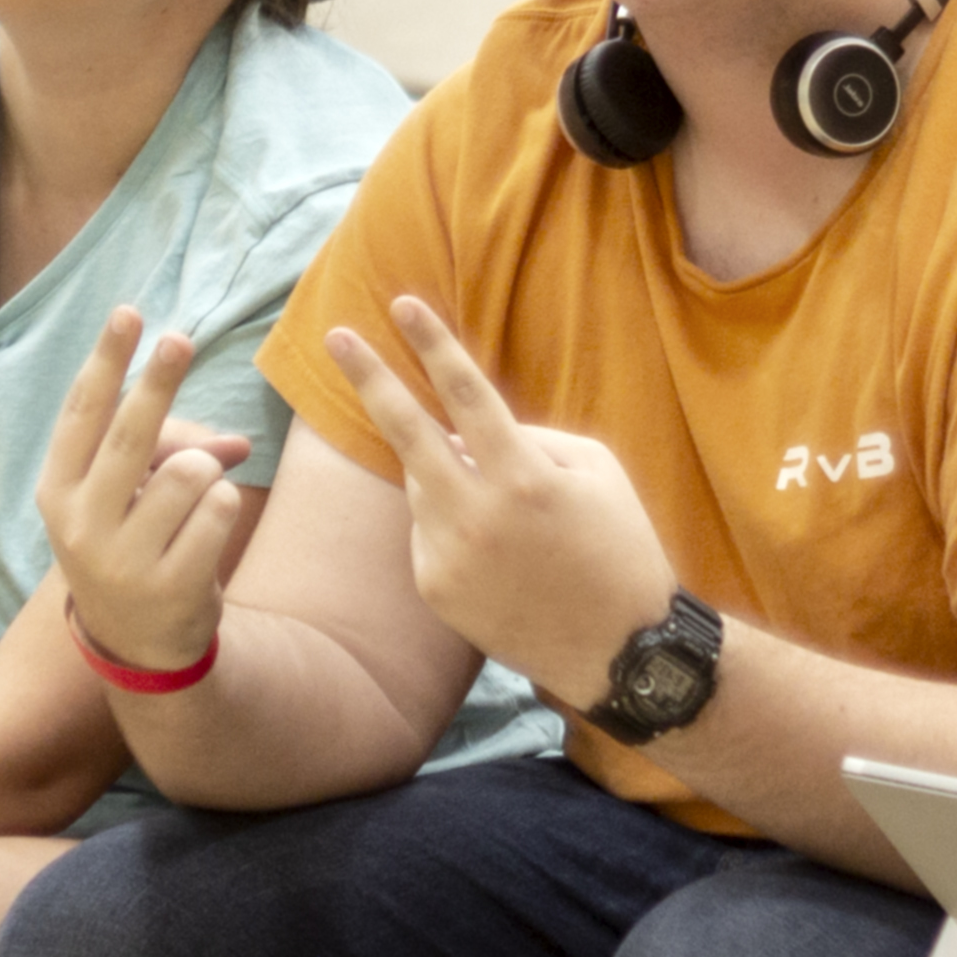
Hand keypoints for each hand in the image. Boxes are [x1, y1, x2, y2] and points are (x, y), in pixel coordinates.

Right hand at [33, 308, 259, 673]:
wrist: (135, 646)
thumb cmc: (130, 548)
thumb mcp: (122, 503)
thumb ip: (163, 458)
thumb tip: (234, 442)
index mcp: (57, 492)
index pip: (82, 413)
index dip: (106, 360)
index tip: (128, 312)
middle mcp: (80, 524)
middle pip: (130, 433)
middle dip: (158, 379)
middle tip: (182, 338)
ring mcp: (123, 558)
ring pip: (188, 473)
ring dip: (206, 473)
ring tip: (195, 501)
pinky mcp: (170, 585)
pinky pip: (217, 510)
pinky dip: (223, 506)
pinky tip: (206, 533)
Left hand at [329, 296, 679, 709]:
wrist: (621, 651)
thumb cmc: (620, 548)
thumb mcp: (598, 473)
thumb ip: (529, 438)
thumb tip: (464, 429)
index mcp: (524, 477)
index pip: (467, 395)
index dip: (434, 345)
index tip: (403, 305)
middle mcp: (476, 515)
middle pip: (407, 431)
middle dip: (370, 377)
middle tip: (335, 336)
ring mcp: (448, 555)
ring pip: (423, 484)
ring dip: (449, 476)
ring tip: (511, 518)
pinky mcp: (433, 588)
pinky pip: (427, 531)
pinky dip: (452, 524)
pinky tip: (500, 557)